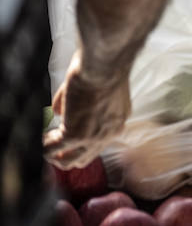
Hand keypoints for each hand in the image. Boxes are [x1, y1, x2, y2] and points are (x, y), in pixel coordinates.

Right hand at [43, 50, 130, 168]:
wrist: (105, 65)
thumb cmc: (104, 68)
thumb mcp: (94, 89)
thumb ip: (77, 104)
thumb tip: (58, 113)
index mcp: (117, 121)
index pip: (98, 145)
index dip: (79, 144)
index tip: (65, 139)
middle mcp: (109, 133)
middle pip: (84, 158)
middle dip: (65, 155)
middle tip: (51, 146)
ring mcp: (92, 137)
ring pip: (67, 160)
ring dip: (53, 153)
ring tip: (44, 141)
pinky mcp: (75, 135)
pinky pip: (53, 148)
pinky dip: (43, 145)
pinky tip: (40, 136)